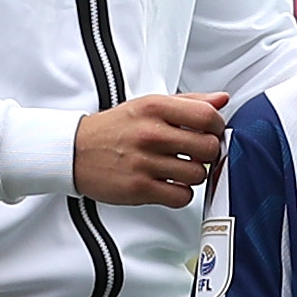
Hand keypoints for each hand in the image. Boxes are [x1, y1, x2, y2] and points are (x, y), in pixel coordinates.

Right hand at [73, 91, 230, 206]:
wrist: (75, 152)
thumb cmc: (113, 129)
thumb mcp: (147, 105)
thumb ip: (187, 102)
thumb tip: (221, 100)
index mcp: (154, 108)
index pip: (207, 117)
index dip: (217, 127)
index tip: (211, 132)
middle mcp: (150, 134)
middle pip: (208, 148)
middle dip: (207, 153)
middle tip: (195, 153)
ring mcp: (145, 163)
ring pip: (198, 174)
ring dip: (193, 174)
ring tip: (178, 168)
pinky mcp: (139, 189)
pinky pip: (182, 196)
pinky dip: (180, 193)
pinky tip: (169, 184)